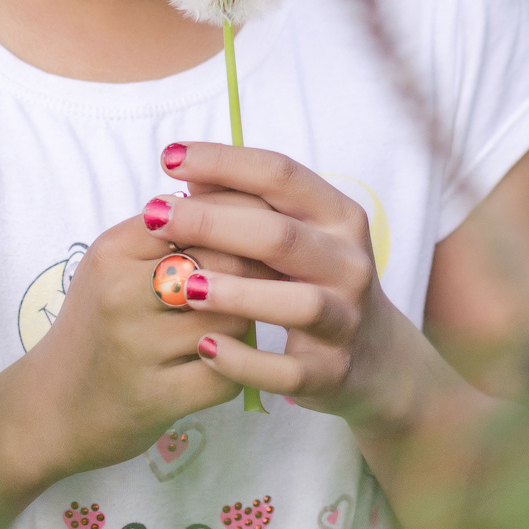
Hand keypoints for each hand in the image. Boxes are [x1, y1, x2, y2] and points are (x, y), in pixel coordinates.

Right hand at [13, 198, 256, 474]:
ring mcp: (137, 347)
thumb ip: (170, 228)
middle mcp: (121, 293)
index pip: (201, 217)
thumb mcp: (117, 264)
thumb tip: (244, 192)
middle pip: (227, 264)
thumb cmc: (99, 326)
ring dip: (247, 323)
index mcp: (113, 250)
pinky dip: (237, 370)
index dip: (243, 224)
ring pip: (234, 319)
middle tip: (261, 284)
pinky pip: (227, 375)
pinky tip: (225, 364)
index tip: (259, 236)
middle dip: (254, 274)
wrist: (52, 407)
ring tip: (234, 325)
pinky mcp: (156, 398)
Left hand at [148, 143, 422, 426]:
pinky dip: (247, 361)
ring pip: (297, 303)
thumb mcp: (296, 233)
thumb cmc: (316, 278)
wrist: (374, 355)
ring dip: (238, 293)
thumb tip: (189, 175)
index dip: (224, 162)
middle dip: (213, 223)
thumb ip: (248, 203)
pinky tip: (206, 349)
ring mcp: (344, 319)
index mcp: (338, 217)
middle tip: (155, 216)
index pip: (281, 175)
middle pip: (281, 236)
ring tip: (184, 288)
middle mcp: (348, 263)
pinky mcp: (332, 371)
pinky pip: (289, 370)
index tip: (169, 157)